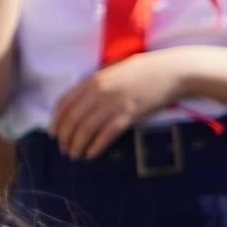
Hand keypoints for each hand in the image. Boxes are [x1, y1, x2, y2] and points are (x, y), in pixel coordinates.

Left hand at [48, 53, 185, 156]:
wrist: (172, 71)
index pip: (64, 103)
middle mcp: (99, 91)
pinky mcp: (129, 113)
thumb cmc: (144, 71)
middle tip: (65, 150)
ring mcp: (114, 103)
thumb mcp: (114, 71)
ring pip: (86, 129)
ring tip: (76, 155)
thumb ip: (96, 84)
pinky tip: (92, 154)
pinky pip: (106, 134)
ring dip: (78, 145)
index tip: (53, 134)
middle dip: (65, 138)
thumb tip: (80, 103)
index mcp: (92, 80)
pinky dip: (96, 146)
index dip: (55, 121)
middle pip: (72, 119)